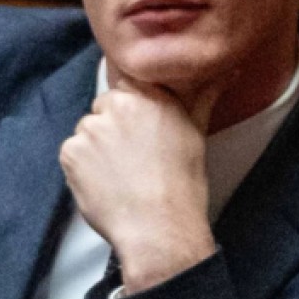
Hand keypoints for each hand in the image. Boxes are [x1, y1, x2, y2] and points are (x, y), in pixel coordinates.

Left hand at [58, 74, 220, 293]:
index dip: (132, 111)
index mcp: (149, 95)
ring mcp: (90, 128)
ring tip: (119, 175)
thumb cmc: (182, 185)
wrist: (158, 228)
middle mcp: (117, 105)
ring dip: (96, 148)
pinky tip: (104, 184)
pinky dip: (82, 168)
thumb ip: (203, 97)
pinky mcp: (71, 152)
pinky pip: (72, 153)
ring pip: (87, 131)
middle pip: (104, 107)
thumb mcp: (196, 134)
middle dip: (113, 128)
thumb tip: (227, 69)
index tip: (140, 131)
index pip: (127, 85)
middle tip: (131, 158)